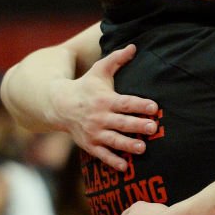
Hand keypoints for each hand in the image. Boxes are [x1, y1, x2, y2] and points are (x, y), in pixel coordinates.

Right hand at [51, 45, 158, 170]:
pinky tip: (125, 168)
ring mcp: (95, 132)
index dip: (140, 105)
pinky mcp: (90, 145)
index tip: (154, 107)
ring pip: (114, 140)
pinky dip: (113, 162)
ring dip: (128, 145)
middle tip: (153, 128)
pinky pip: (102, 155)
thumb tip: (134, 46)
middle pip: (122, 122)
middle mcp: (100, 117)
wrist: (59, 105)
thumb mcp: (99, 70)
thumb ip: (117, 59)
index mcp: (105, 99)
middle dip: (138, 126)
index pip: (125, 103)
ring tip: (143, 148)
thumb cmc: (86, 86)